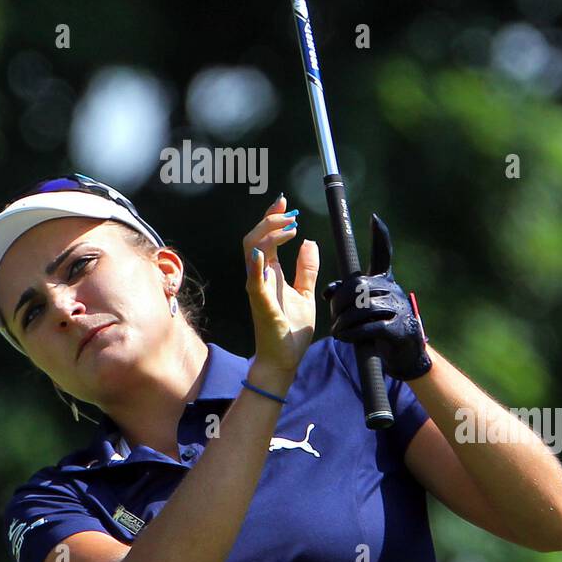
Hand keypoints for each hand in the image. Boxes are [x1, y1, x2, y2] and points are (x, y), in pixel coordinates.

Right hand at [243, 193, 318, 380]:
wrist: (285, 359)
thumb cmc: (290, 330)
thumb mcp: (305, 293)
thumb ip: (307, 268)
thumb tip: (309, 242)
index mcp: (269, 273)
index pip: (266, 238)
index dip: (272, 218)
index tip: (284, 202)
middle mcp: (259, 276)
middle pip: (255, 238)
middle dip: (270, 221)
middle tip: (289, 213)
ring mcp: (257, 288)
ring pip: (252, 250)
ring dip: (269, 235)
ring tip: (289, 228)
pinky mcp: (260, 303)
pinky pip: (254, 281)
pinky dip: (255, 265)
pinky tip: (263, 253)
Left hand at [322, 213, 431, 380]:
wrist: (405, 352)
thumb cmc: (381, 324)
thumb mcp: (365, 306)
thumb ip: (347, 295)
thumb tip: (328, 291)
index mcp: (384, 280)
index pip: (383, 254)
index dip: (380, 236)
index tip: (374, 218)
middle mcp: (393, 289)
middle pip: (358, 286)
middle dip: (340, 302)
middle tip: (333, 316)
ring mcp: (398, 307)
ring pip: (362, 307)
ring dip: (344, 321)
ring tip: (337, 330)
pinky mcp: (398, 328)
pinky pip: (370, 326)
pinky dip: (353, 332)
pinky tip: (344, 337)